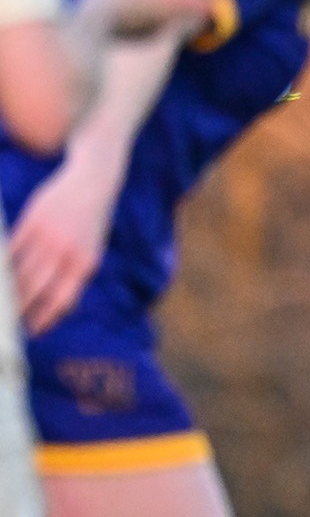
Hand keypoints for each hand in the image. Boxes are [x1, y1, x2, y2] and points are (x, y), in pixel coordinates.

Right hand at [9, 163, 118, 335]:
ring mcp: (48, 238)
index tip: (31, 333)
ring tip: (0, 304)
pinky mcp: (32, 222)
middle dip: (18, 308)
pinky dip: (0, 265)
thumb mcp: (92, 252)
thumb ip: (75, 275)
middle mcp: (66, 254)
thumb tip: (57, 306)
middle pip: (35, 289)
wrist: (92, 183)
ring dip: (6, 290)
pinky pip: (11, 249)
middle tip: (6, 324)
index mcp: (86, 265)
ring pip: (20, 271)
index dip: (44, 318)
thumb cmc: (91, 223)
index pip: (61, 300)